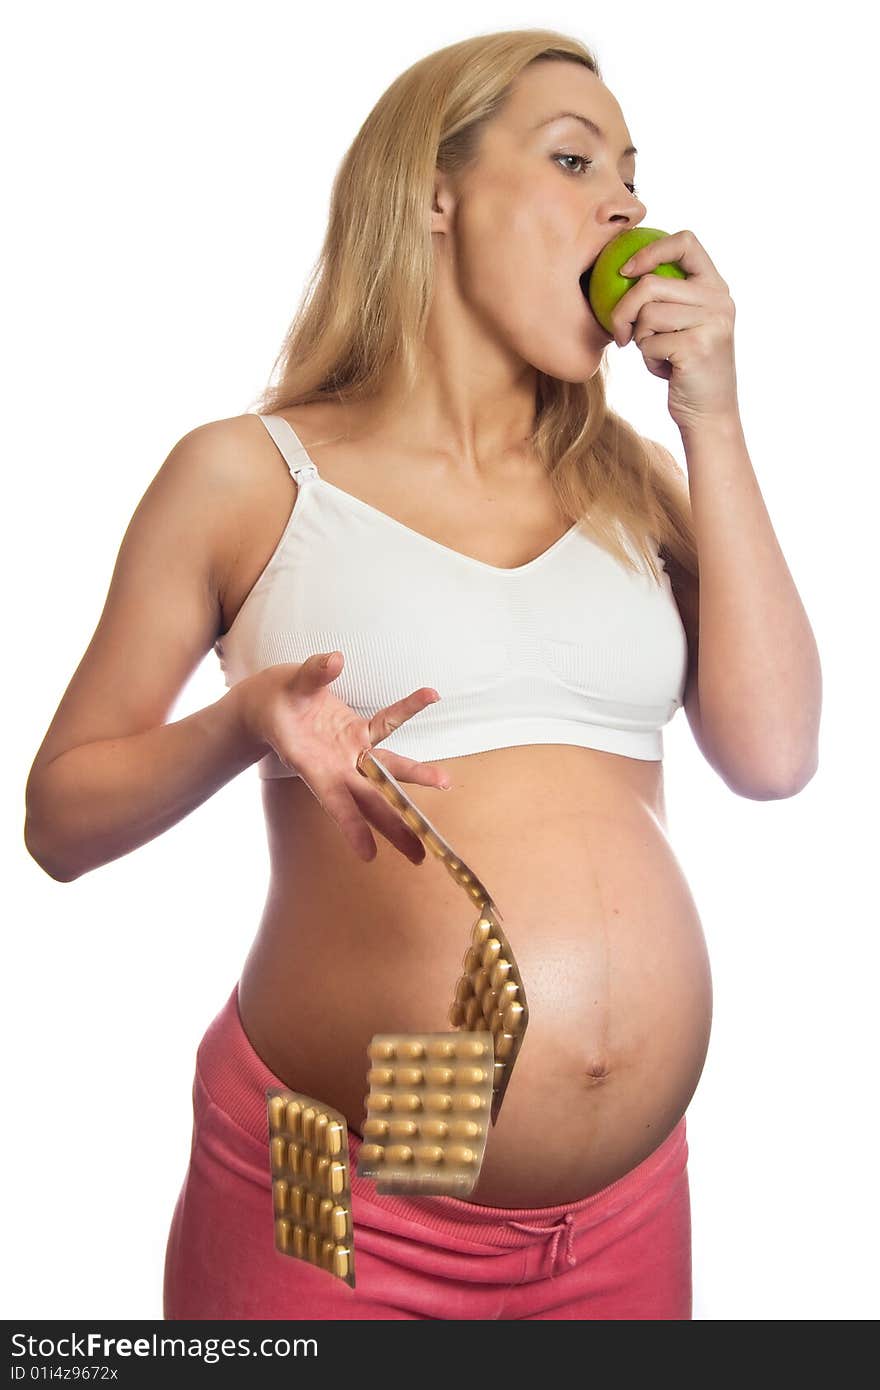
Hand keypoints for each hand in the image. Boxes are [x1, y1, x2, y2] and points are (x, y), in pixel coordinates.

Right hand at [236, 651, 450, 864]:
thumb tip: (335, 660)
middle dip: (396, 824)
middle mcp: (335, 765)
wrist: (266, 704)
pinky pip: (387, 722)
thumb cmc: (271, 701)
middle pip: (371, 799)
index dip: (350, 826)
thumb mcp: (286, 687)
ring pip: (386, 769)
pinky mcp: (358, 733)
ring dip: (416, 776)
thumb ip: (312, 675)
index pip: (334, 801)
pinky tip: (430, 695)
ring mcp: (350, 751)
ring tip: (446, 782)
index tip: (367, 855)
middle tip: (422, 852)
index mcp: (312, 765)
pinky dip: (408, 708)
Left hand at [612, 228, 738, 431]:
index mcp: (717, 287)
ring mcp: (712, 323)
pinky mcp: (697, 347)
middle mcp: (719, 300)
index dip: (650, 251)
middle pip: (650, 284)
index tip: (625, 271)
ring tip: (655, 353)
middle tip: (621, 334)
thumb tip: (621, 269)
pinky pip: (649, 343)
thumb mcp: (684, 324)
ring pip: (647, 314)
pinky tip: (665, 370)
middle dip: (623, 310)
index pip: (685, 242)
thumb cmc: (685, 367)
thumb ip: (669, 297)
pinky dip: (647, 359)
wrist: (709, 412)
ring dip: (639, 339)